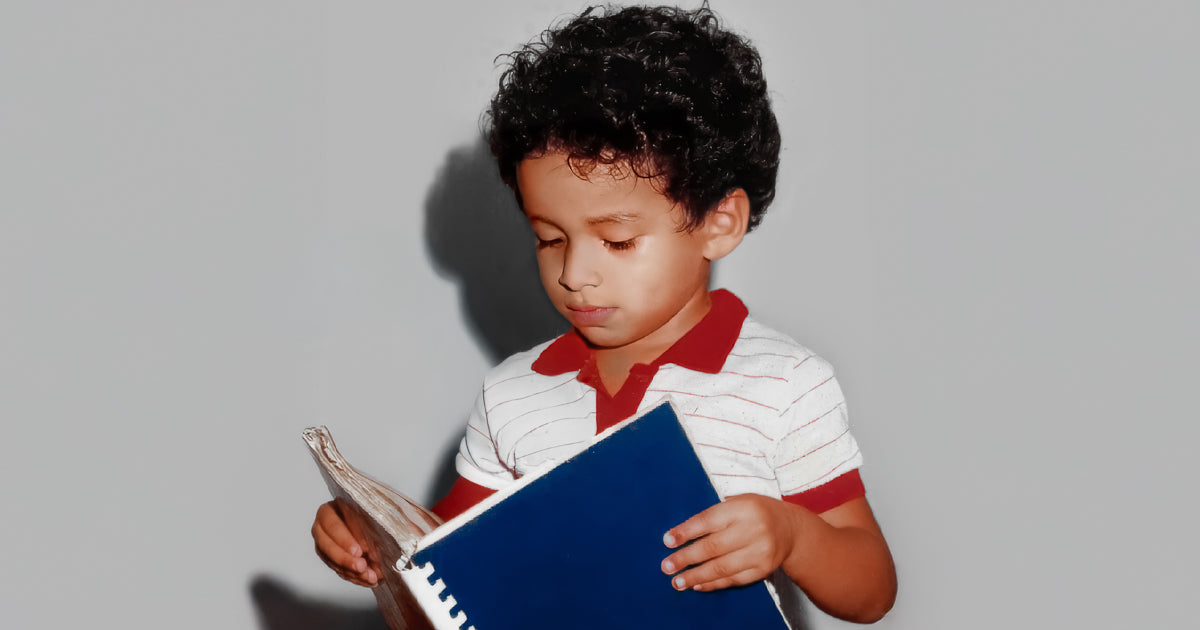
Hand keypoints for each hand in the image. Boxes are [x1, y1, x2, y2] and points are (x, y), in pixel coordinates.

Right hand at [312, 500, 378, 586]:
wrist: (379, 518)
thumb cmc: (376, 510)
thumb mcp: (377, 509)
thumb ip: (377, 521)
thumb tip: (383, 541)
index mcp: (330, 510)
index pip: (331, 524)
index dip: (344, 539)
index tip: (359, 550)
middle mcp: (323, 527)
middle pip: (328, 546)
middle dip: (346, 560)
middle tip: (362, 567)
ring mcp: (325, 545)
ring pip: (334, 562)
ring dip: (353, 572)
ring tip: (371, 577)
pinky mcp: (331, 559)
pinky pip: (340, 571)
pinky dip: (355, 577)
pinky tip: (369, 579)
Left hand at [660, 494, 799, 591]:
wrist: (791, 529)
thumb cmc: (756, 512)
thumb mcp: (738, 502)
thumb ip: (713, 516)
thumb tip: (680, 536)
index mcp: (743, 508)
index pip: (708, 520)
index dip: (686, 532)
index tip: (667, 541)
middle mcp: (753, 529)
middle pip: (713, 547)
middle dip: (686, 558)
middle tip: (667, 566)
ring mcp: (760, 552)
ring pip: (722, 567)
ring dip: (696, 576)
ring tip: (677, 581)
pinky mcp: (763, 569)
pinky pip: (734, 579)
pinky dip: (713, 583)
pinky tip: (698, 584)